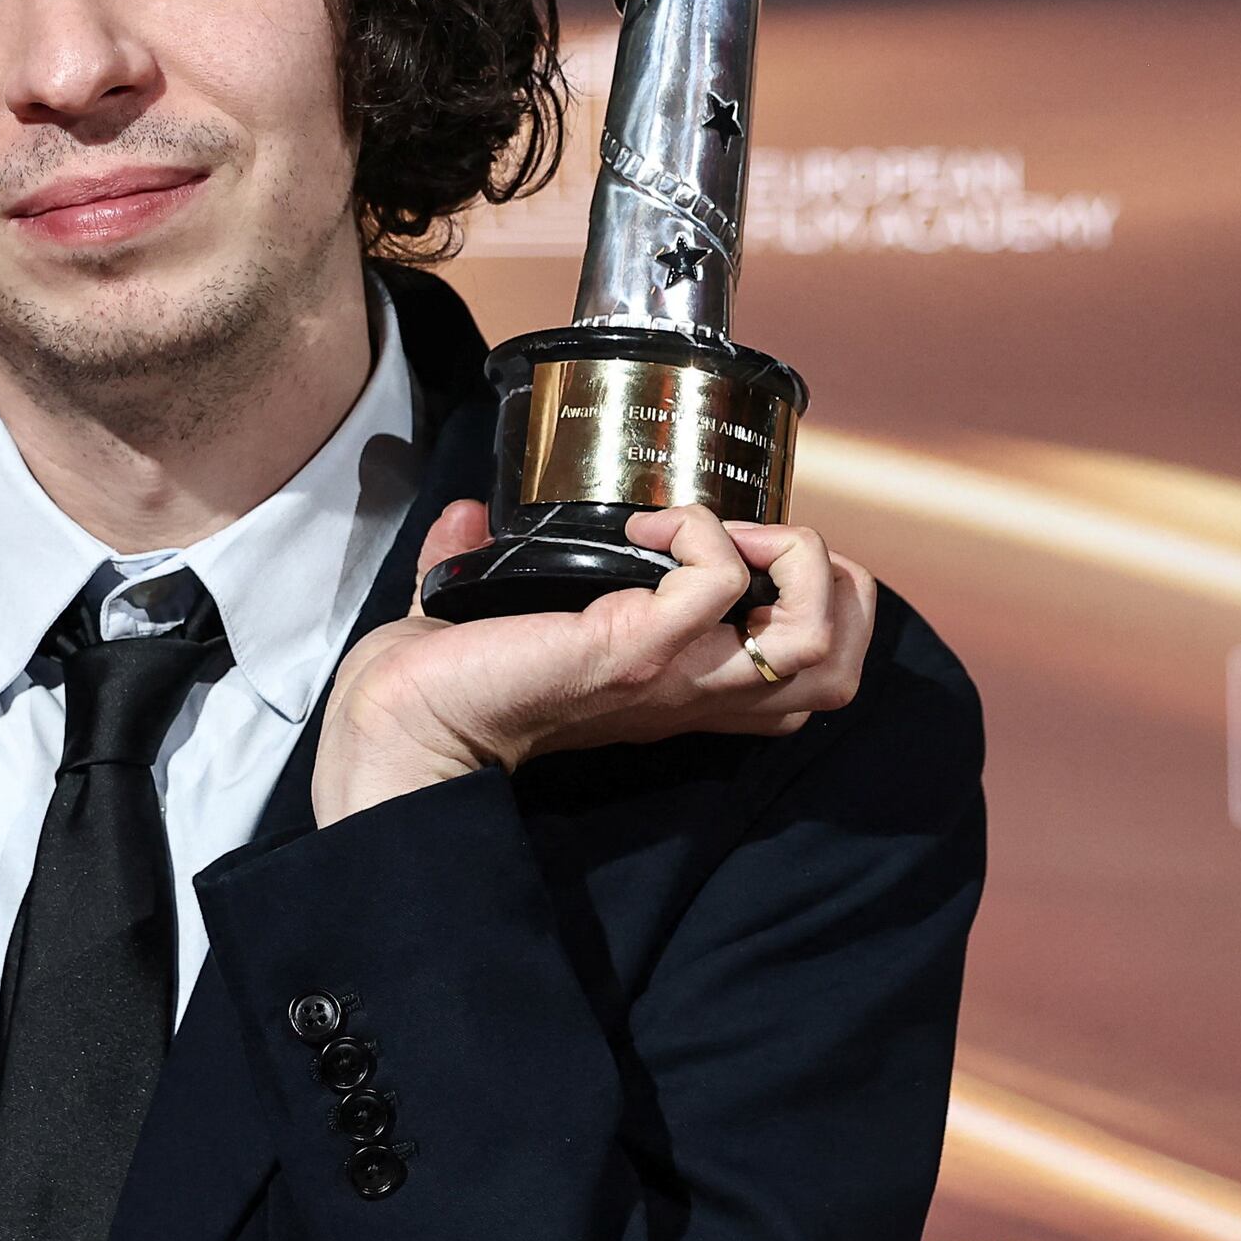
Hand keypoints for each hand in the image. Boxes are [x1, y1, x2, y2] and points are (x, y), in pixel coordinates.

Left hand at [312, 502, 877, 823]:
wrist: (396, 728)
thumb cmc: (438, 689)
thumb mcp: (498, 625)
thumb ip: (489, 564)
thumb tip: (470, 511)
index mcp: (684, 691)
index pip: (814, 673)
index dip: (814, 600)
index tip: (738, 547)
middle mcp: (697, 692)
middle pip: (844, 666)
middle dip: (831, 581)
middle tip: (749, 541)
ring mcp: (675, 677)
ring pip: (817, 637)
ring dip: (789, 555)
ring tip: (717, 529)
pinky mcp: (634, 653)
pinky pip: (718, 583)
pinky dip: (699, 531)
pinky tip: (646, 525)